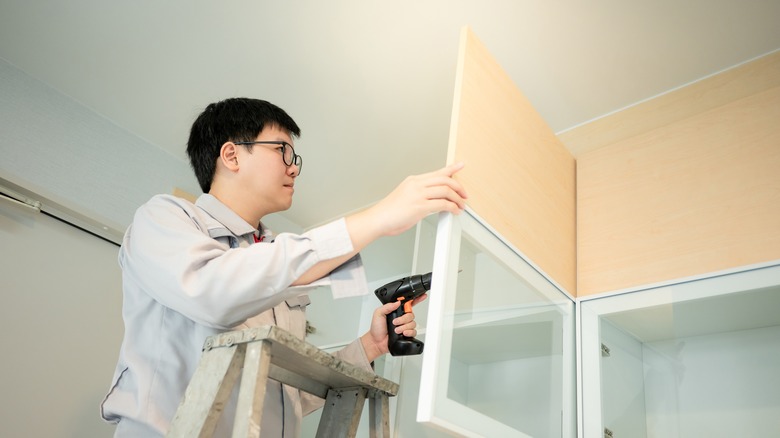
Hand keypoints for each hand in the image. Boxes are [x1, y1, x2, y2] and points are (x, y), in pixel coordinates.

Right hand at [346, 163, 467, 250]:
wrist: (378, 219)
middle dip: (458, 187)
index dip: (451, 168)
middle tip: (464, 194)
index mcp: (413, 180)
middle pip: (445, 179)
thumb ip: (420, 194)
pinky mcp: (420, 206)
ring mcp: (418, 194)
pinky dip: (452, 207)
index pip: (437, 172)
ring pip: (446, 190)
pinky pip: (443, 204)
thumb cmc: (389, 212)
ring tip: (461, 205)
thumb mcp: (405, 196)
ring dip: (457, 199)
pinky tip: (454, 211)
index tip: (461, 165)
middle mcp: (416, 184)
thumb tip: (435, 199)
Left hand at [360, 293, 427, 361]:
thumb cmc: (376, 328)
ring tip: (396, 330)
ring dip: (404, 326)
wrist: (376, 342)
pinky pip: (414, 331)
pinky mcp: (407, 334)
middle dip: (403, 319)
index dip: (416, 299)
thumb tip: (397, 302)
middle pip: (411, 314)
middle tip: (395, 322)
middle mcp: (402, 318)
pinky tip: (403, 333)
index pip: (408, 303)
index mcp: (396, 311)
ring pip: (412, 323)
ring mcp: (405, 326)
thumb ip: (387, 306)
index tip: (422, 296)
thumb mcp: (378, 313)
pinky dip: (409, 332)